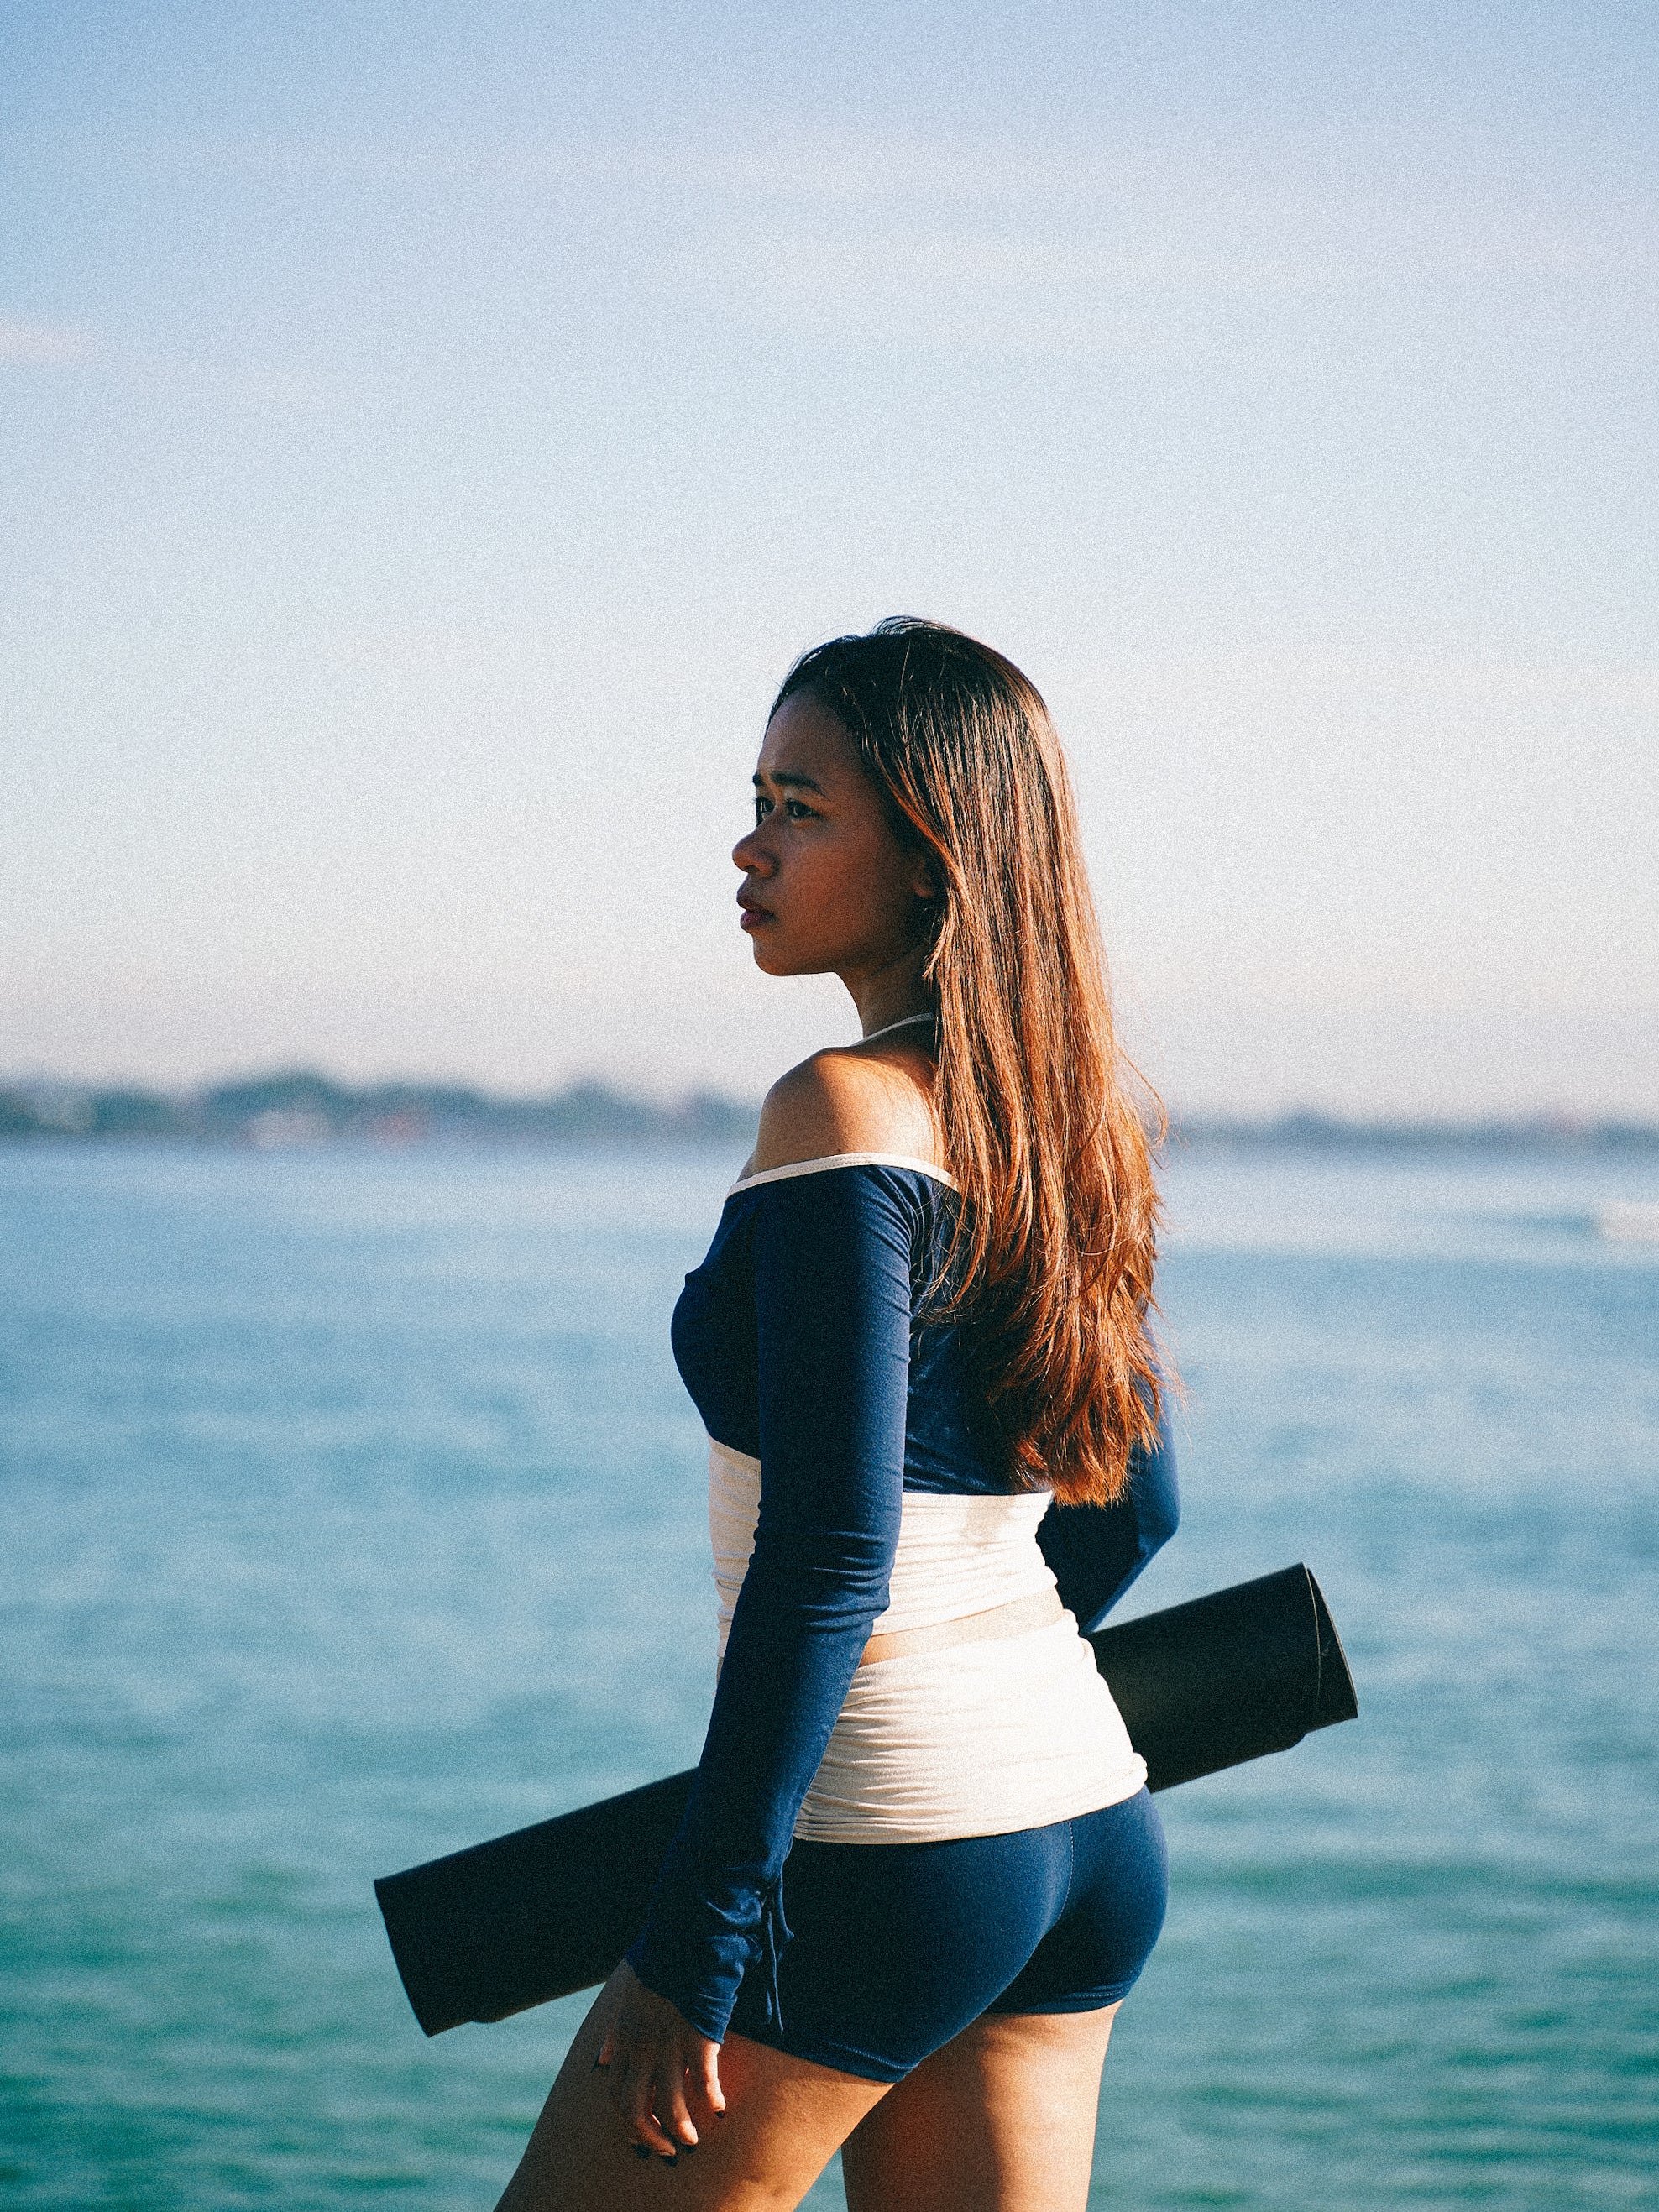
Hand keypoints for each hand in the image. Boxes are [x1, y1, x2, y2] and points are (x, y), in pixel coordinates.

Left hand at [596, 1961, 726, 2158]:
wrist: (684, 1937)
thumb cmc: (657, 1967)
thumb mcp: (625, 1999)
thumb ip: (614, 2033)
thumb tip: (602, 2058)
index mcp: (624, 2041)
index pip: (615, 2098)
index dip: (628, 2125)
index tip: (644, 2135)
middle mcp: (641, 2049)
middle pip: (634, 2110)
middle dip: (649, 2137)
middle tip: (666, 2150)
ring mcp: (669, 2045)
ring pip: (668, 2104)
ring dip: (681, 2129)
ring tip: (691, 2140)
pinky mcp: (697, 2037)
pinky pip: (703, 2081)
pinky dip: (711, 2099)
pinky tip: (719, 2108)